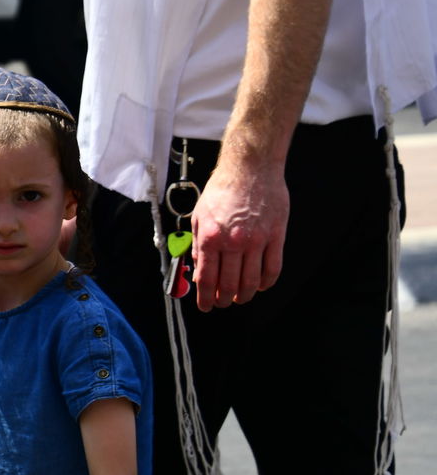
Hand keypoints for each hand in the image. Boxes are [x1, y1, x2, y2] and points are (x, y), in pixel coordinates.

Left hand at [190, 156, 288, 311]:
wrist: (250, 168)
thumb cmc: (223, 189)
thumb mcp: (199, 216)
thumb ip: (198, 244)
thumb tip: (198, 268)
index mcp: (210, 238)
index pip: (207, 278)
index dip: (205, 298)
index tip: (205, 306)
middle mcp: (233, 242)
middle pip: (229, 284)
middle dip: (224, 300)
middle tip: (223, 303)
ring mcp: (257, 241)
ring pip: (251, 281)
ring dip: (245, 295)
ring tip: (241, 298)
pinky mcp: (276, 236)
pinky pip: (273, 268)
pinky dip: (266, 283)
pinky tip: (261, 286)